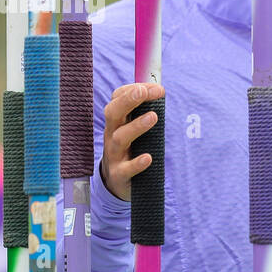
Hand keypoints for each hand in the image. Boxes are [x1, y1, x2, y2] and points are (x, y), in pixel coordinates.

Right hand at [99, 82, 165, 201]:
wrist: (116, 183)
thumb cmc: (130, 150)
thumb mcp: (133, 130)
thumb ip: (144, 112)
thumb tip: (160, 90)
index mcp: (116, 122)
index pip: (117, 99)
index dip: (133, 90)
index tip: (155, 87)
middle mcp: (111, 135)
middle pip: (113, 113)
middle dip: (128, 100)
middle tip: (144, 92)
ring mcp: (114, 155)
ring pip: (119, 138)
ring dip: (136, 126)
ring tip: (153, 117)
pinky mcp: (119, 175)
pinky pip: (126, 169)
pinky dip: (136, 163)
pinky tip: (148, 158)